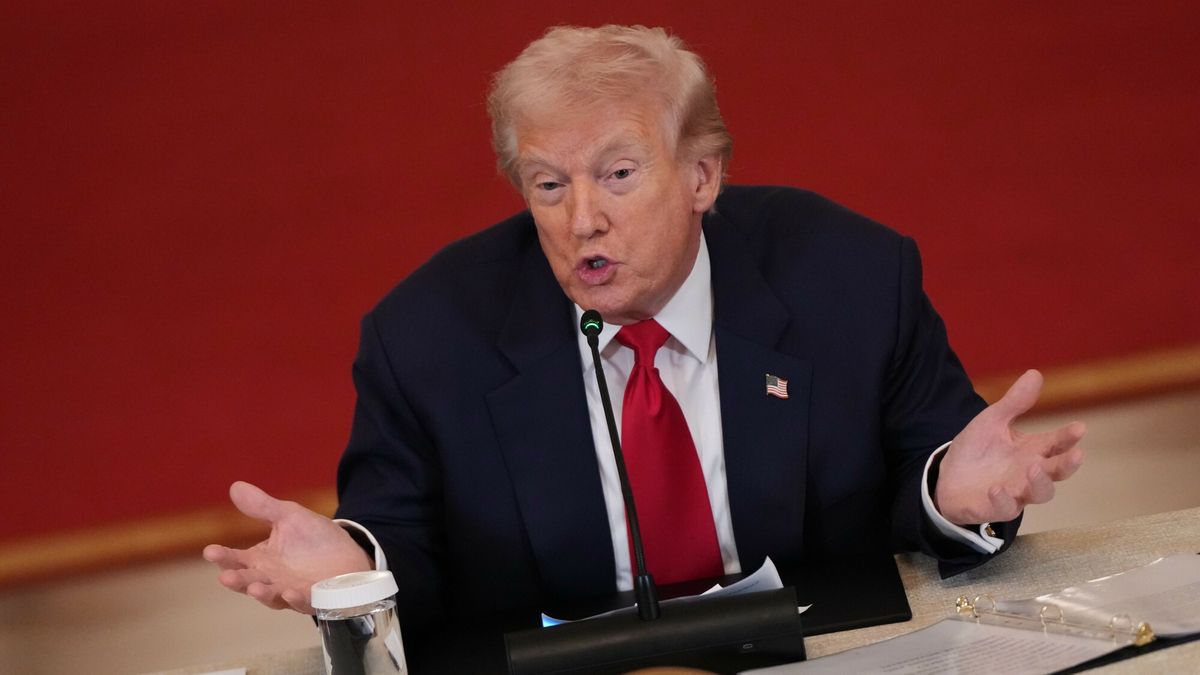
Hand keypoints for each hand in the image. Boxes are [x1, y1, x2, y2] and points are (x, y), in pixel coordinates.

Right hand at [202, 481, 372, 613]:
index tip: (210, 550)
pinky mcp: (314, 599)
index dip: (223, 556)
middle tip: (226, 577)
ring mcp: (290, 591)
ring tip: (254, 588)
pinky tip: (291, 593)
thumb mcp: (289, 517)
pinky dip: (296, 600)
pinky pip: (303, 602)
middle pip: (249, 582)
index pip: (236, 559)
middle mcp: (271, 579)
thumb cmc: (314, 539)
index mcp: (261, 559)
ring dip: (263, 594)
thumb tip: (235, 486)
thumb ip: (263, 507)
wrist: (348, 555)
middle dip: (238, 581)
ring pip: (272, 597)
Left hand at [935, 370, 1084, 525]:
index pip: (1057, 443)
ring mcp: (1016, 492)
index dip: (1069, 436)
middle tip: (1076, 455)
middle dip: (1068, 465)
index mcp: (1033, 450)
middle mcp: (1030, 473)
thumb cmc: (979, 450)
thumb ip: (1015, 403)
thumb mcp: (993, 421)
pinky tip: (996, 488)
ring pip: (1040, 494)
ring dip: (1040, 482)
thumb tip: (1035, 374)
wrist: (949, 476)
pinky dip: (1003, 500)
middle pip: (1057, 472)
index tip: (1079, 427)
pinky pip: (1005, 509)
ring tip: (1033, 468)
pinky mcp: (995, 508)